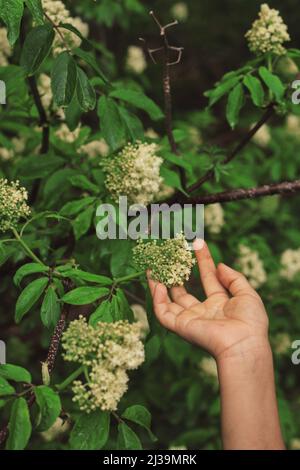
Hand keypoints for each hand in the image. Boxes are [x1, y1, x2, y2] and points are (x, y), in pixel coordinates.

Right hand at [147, 241, 268, 360]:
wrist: (244, 344)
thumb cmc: (250, 323)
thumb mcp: (247, 294)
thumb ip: (234, 278)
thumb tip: (220, 265)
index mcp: (219, 304)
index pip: (208, 278)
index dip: (203, 260)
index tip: (198, 243)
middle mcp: (202, 311)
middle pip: (183, 290)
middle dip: (175, 273)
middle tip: (168, 256)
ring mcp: (190, 319)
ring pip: (168, 301)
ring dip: (159, 285)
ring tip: (153, 267)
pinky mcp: (181, 327)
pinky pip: (163, 313)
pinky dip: (157, 299)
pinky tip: (157, 284)